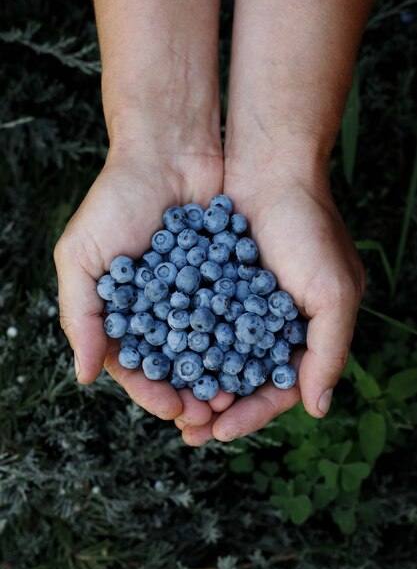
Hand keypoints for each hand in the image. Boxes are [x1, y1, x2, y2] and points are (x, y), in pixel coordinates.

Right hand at [54, 145, 232, 424]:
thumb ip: (80, 315)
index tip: (173, 410)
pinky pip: (236, 318)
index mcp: (122, 313)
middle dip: (191, 394)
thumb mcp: (81, 255)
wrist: (167, 151)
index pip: (136, 367)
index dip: (152, 393)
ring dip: (220, 377)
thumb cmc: (115, 201)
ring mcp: (195, 296)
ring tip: (235, 397)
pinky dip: (243, 341)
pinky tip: (256, 360)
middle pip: (176, 367)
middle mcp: (160, 311)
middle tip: (211, 416)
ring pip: (209, 350)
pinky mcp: (227, 279)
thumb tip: (85, 376)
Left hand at [176, 166, 364, 444]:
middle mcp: (273, 324)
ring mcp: (242, 304)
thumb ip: (329, 351)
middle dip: (218, 407)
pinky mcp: (214, 283)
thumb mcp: (334, 292)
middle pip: (243, 379)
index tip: (222, 432)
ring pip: (216, 356)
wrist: (271, 168)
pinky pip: (197, 322)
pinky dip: (183, 344)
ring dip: (197, 382)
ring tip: (172, 405)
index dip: (253, 414)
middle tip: (189, 432)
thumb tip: (318, 409)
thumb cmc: (310, 228)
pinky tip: (161, 362)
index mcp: (307, 332)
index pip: (279, 388)